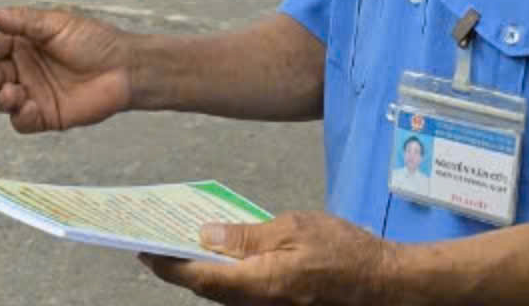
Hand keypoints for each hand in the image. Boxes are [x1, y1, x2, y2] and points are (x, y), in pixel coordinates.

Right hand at [0, 5, 132, 131]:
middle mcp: (24, 69)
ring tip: (12, 93)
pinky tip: (27, 107)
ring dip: (0, 98)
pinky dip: (19, 116)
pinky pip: (21, 121)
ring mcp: (34, 94)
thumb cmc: (94, 41)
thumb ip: (22, 21)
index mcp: (23, 44)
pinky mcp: (46, 116)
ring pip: (1, 101)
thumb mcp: (56, 24)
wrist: (124, 69)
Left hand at [141, 213, 397, 305]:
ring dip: (203, 274)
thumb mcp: (295, 229)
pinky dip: (227, 278)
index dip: (168, 266)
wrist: (385, 284)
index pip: (200, 279)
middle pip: (207, 291)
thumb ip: (248, 236)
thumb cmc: (344, 251)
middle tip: (157, 243)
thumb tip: (206, 236)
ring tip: (184, 245)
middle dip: (180, 268)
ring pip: (224, 295)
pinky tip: (223, 257)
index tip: (143, 249)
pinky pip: (243, 296)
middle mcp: (260, 305)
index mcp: (260, 284)